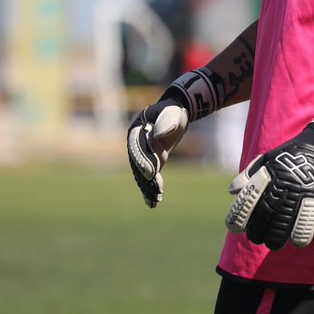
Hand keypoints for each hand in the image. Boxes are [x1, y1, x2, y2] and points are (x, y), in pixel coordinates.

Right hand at [128, 68, 224, 207]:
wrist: (178, 112)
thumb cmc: (174, 111)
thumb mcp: (172, 114)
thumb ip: (165, 122)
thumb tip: (157, 135)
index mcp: (136, 130)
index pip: (137, 148)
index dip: (143, 161)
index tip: (151, 173)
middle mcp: (136, 144)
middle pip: (139, 164)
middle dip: (146, 179)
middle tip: (155, 192)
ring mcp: (143, 153)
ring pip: (143, 173)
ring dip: (148, 188)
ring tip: (154, 201)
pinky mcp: (152, 161)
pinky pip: (149, 176)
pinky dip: (151, 188)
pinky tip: (153, 202)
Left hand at [225, 107, 313, 249]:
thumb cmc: (285, 156)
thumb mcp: (263, 160)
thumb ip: (247, 176)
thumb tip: (232, 192)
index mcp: (265, 174)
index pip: (248, 199)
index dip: (239, 216)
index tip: (235, 228)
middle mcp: (279, 183)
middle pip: (264, 214)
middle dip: (257, 231)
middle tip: (256, 238)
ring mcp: (297, 189)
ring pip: (283, 220)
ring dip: (276, 237)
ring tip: (273, 244)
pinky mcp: (313, 194)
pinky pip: (306, 218)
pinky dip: (301, 233)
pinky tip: (296, 242)